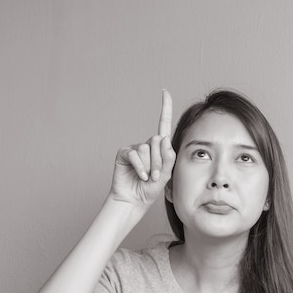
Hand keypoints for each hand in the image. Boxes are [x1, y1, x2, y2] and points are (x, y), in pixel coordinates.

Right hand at [108, 90, 175, 211]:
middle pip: (157, 141)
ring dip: (149, 166)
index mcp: (159, 147)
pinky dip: (139, 167)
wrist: (134, 200)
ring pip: (146, 149)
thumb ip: (168, 158)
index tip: (165, 92)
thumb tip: (163, 139)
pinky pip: (135, 154)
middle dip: (159, 160)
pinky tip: (140, 176)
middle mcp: (147, 145)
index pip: (163, 124)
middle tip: (155, 175)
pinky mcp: (124, 153)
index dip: (165, 107)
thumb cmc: (150, 189)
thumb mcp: (166, 175)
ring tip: (147, 177)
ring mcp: (135, 148)